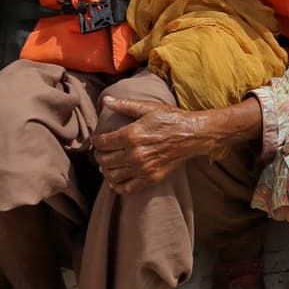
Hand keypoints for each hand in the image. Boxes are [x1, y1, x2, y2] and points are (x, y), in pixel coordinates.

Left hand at [93, 96, 210, 193]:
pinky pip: (128, 188)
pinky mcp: (151, 178)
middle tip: (101, 152)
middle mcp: (135, 154)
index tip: (97, 140)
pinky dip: (118, 187)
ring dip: (106, 171)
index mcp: (132, 135)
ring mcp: (143, 168)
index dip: (96, 141)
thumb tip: (106, 100)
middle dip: (99, 156)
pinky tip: (115, 181)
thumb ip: (125, 104)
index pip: (103, 143)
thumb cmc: (171, 118)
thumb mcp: (148, 107)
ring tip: (106, 165)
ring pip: (113, 175)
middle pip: (105, 160)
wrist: (192, 135)